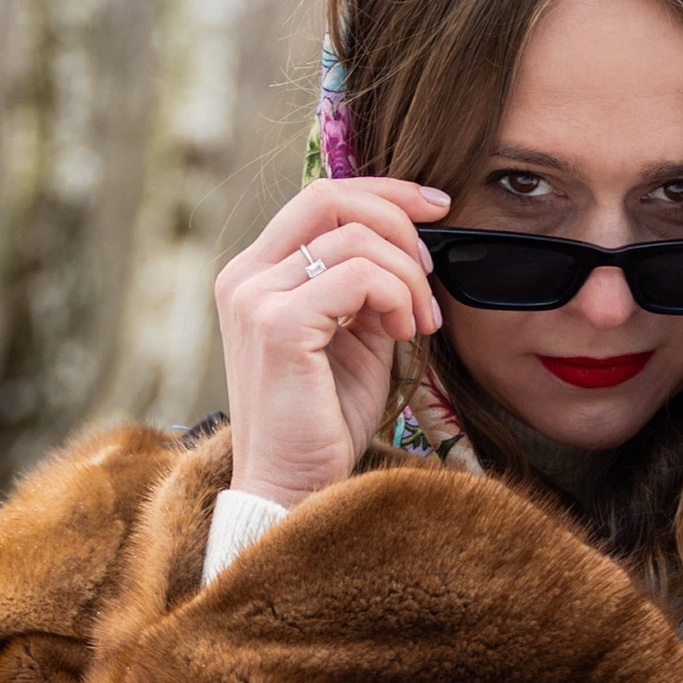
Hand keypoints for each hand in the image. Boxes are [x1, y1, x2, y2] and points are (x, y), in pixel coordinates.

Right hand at [213, 178, 449, 503]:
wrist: (294, 490)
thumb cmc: (323, 423)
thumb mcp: (353, 339)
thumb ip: (367, 288)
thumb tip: (409, 246)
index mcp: (257, 274)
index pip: (320, 198)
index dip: (384, 192)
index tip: (436, 207)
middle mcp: (245, 277)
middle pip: (330, 198)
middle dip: (398, 221)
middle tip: (430, 276)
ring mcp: (255, 299)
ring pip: (354, 240)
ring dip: (406, 276)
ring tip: (419, 325)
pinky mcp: (277, 327)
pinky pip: (358, 277)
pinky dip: (396, 297)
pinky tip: (405, 336)